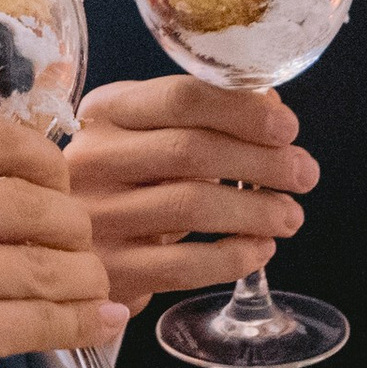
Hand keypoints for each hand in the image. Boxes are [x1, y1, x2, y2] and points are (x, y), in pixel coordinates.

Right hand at [0, 119, 120, 367]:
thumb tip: (28, 183)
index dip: (47, 161)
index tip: (60, 187)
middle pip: (34, 199)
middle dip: (74, 228)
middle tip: (81, 250)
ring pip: (49, 263)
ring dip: (86, 279)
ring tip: (92, 290)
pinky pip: (44, 320)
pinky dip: (81, 324)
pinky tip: (97, 325)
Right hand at [64, 76, 316, 311]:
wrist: (61, 246)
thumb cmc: (122, 182)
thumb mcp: (148, 137)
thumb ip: (203, 118)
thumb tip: (272, 107)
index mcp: (105, 111)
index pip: (179, 98)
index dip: (242, 111)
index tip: (288, 128)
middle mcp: (92, 158)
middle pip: (191, 151)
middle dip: (262, 162)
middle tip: (305, 174)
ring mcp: (94, 216)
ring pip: (191, 206)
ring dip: (256, 211)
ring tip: (289, 216)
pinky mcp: (107, 270)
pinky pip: (183, 265)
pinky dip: (232, 257)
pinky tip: (259, 250)